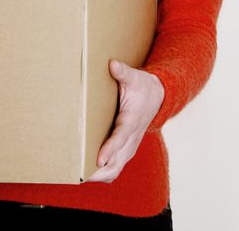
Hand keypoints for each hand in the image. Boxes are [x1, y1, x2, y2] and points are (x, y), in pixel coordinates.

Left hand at [86, 59, 164, 182]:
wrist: (159, 97)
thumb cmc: (143, 87)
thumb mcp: (135, 77)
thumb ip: (123, 72)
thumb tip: (112, 64)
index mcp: (132, 120)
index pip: (121, 137)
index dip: (110, 149)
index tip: (98, 159)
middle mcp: (132, 137)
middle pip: (116, 163)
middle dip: (99, 172)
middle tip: (79, 173)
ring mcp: (130, 146)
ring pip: (115, 170)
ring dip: (99, 175)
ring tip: (80, 175)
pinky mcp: (127, 150)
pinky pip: (115, 168)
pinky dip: (103, 173)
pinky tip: (88, 170)